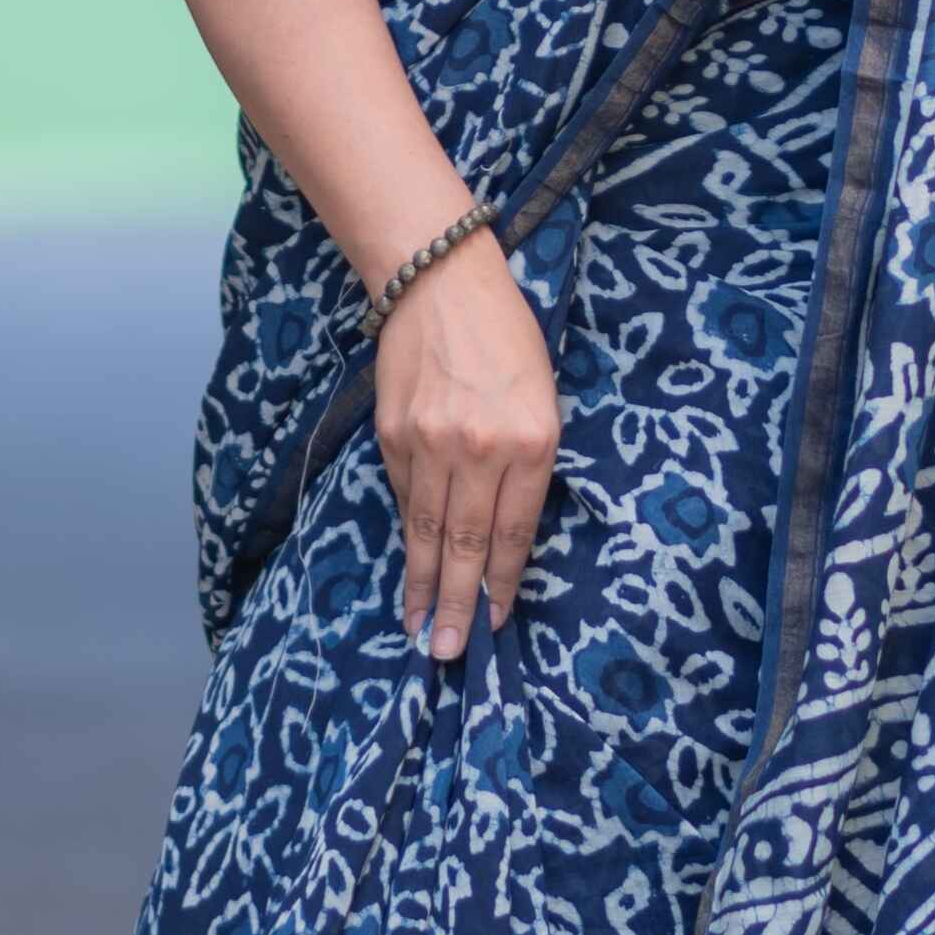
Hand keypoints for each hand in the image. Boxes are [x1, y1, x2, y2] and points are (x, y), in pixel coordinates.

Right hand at [375, 225, 559, 657]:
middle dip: (455, 603)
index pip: (513, 532)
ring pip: (424, 529)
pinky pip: (402, 495)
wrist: (440, 281)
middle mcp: (478, 448)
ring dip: (420, 584)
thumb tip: (502, 535)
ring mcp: (429, 443)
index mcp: (530, 440)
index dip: (501, 583)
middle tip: (444, 653)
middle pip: (464, 543)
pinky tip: (407, 565)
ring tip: (417, 627)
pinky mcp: (392, 434)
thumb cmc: (508, 339)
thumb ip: (527, 465)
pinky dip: (406, 533)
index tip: (492, 625)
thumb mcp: (542, 400)